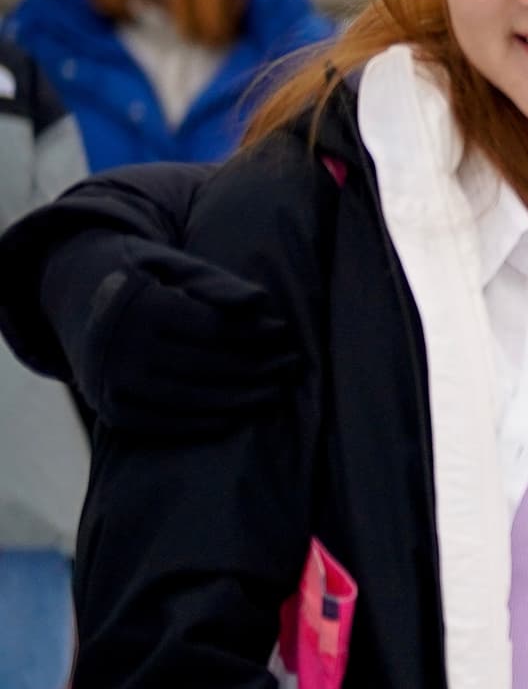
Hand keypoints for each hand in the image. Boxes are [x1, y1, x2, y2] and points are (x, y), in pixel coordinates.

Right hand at [47, 237, 299, 429]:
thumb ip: (217, 282)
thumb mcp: (174, 264)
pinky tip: (235, 416)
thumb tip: (261, 302)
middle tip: (291, 365)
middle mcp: (120, 346)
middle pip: (206, 367)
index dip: (253, 332)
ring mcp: (112, 382)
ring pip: (189, 399)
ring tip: (275, 392)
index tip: (283, 331)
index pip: (211, 328)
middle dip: (256, 368)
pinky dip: (201, 423)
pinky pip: (163, 425)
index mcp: (138, 306)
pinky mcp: (111, 408)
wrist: (75, 298)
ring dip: (239, 400)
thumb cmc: (144, 276)